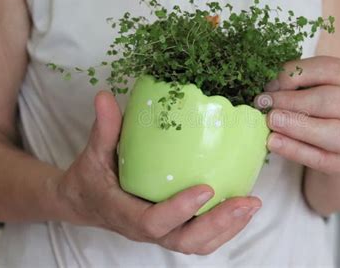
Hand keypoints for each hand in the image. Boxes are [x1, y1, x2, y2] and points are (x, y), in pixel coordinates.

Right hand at [49, 92, 260, 254]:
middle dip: (218, 223)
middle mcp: (148, 229)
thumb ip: (104, 129)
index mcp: (126, 214)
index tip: (206, 188)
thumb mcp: (94, 153)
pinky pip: (202, 237)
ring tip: (252, 204)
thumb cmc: (92, 178)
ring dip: (229, 227)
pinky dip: (226, 227)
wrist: (87, 201)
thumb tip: (105, 96)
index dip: (180, 209)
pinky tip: (243, 207)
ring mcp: (164, 232)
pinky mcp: (175, 228)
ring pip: (199, 243)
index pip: (154, 221)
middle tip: (245, 202)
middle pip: (186, 240)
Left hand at [254, 56, 339, 174]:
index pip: (331, 69)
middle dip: (293, 100)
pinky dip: (294, 149)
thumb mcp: (323, 89)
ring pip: (330, 131)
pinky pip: (320, 158)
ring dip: (295, 124)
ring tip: (270, 120)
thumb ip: (302, 83)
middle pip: (331, 100)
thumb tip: (271, 85)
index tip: (270, 81)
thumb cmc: (330, 112)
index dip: (297, 73)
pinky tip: (274, 142)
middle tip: (264, 102)